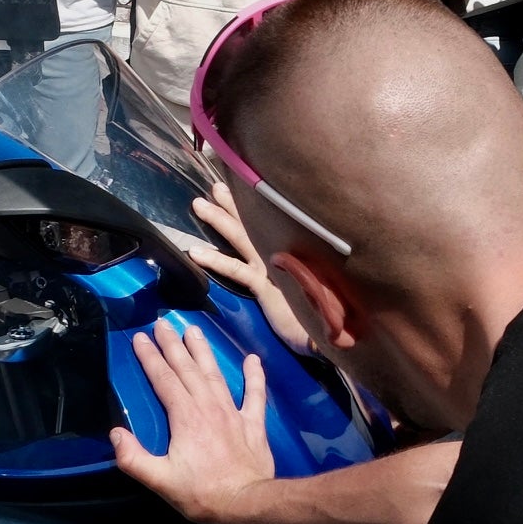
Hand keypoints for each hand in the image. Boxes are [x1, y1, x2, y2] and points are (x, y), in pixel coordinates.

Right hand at [107, 317, 274, 523]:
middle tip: (163, 323)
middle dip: (173, 344)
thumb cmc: (202, 493)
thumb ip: (134, 458)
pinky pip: (255, 394)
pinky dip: (254, 376)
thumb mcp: (160, 481)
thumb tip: (115, 434)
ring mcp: (233, 412)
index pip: (163, 379)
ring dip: (203, 351)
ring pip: (215, 374)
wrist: (248, 503)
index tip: (140, 337)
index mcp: (185, 416)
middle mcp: (208, 406)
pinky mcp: (253, 424)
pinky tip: (253, 360)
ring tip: (193, 330)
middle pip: (187, 368)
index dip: (150, 357)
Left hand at [186, 190, 315, 358]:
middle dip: (232, 203)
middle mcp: (280, 255)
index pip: (265, 226)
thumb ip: (290, 272)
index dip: (249, 208)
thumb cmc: (315, 315)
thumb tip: (279, 262)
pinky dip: (214, 260)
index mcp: (288, 253)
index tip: (234, 189)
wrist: (327, 336)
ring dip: (219, 219)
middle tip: (215, 186)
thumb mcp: (300, 287)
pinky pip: (236, 270)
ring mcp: (273, 269)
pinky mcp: (266, 287)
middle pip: (252, 223)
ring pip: (241, 237)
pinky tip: (195, 253)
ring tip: (199, 204)